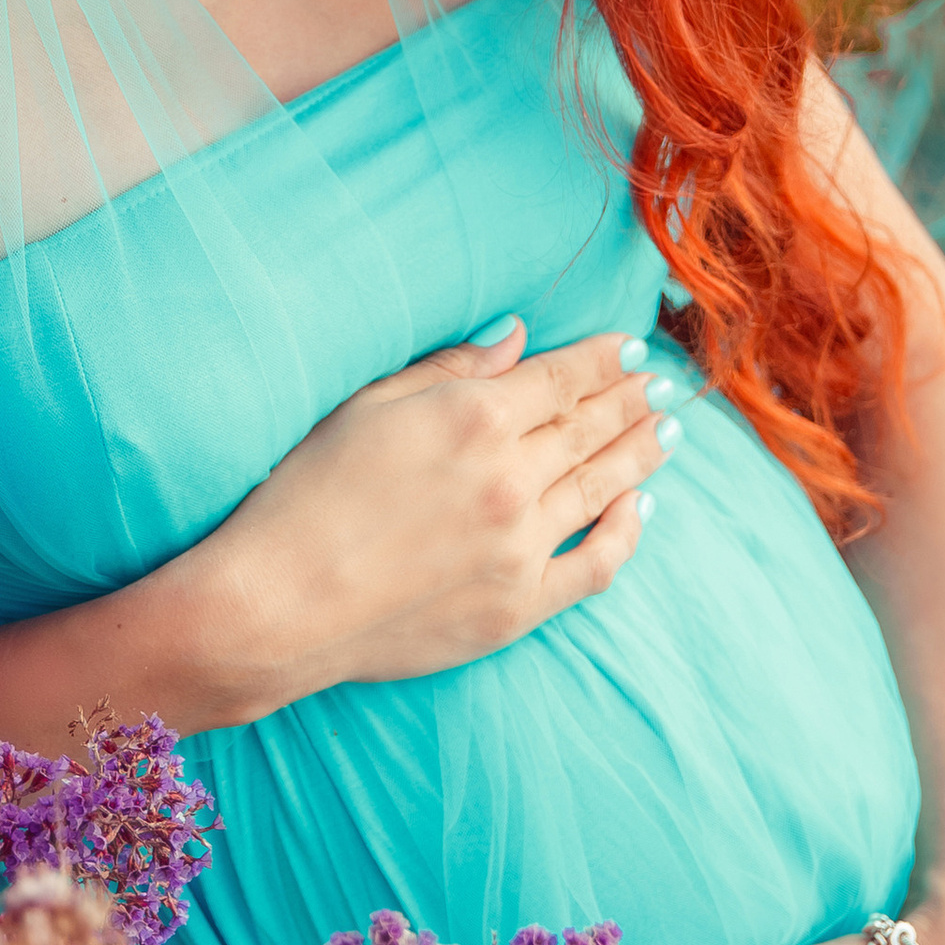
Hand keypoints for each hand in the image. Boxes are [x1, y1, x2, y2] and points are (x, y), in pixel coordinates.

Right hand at [196, 317, 675, 711]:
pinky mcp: (520, 604)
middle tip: (660, 384)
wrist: (278, 605)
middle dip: (632, 399)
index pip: (563, 378)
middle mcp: (511, 477)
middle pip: (592, 427)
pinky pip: (597, 563)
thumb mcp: (368, 408)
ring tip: (667, 431)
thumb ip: (452, 371)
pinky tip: (640, 508)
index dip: (603, 358)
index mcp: (474, 418)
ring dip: (642, 453)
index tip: (631, 347)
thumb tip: (517, 339)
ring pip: (605, 487)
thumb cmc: (305, 496)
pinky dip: (627, 532)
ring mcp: (521, 546)